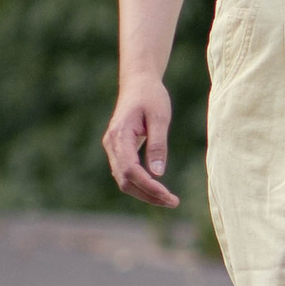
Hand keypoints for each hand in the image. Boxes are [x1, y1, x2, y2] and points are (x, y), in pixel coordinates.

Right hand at [103, 75, 178, 211]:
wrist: (138, 83)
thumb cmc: (151, 97)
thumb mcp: (160, 117)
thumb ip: (158, 144)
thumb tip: (158, 173)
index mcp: (120, 135)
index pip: (130, 169)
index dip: (148, 186)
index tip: (168, 196)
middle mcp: (111, 144)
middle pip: (125, 180)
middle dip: (148, 195)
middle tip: (173, 202)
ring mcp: (112, 148)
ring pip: (123, 180)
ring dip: (144, 193)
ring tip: (168, 199)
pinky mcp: (118, 150)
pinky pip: (125, 173)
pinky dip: (140, 184)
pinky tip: (157, 189)